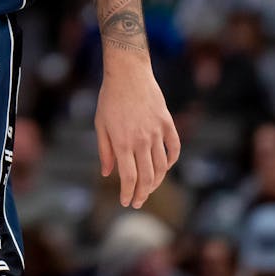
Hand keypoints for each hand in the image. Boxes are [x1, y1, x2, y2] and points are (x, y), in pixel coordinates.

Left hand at [94, 57, 180, 207]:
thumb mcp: (100, 124)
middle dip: (142, 194)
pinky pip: (174, 149)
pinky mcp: (167, 123)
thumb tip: (107, 174)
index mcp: (122, 142)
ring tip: (149, 189)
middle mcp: (141, 140)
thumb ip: (105, 151)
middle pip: (147, 177)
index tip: (126, 202)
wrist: (128, 73)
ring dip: (156, 182)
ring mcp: (157, 132)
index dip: (129, 193)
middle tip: (138, 202)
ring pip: (162, 166)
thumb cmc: (109, 99)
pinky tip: (165, 168)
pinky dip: (171, 161)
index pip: (129, 178)